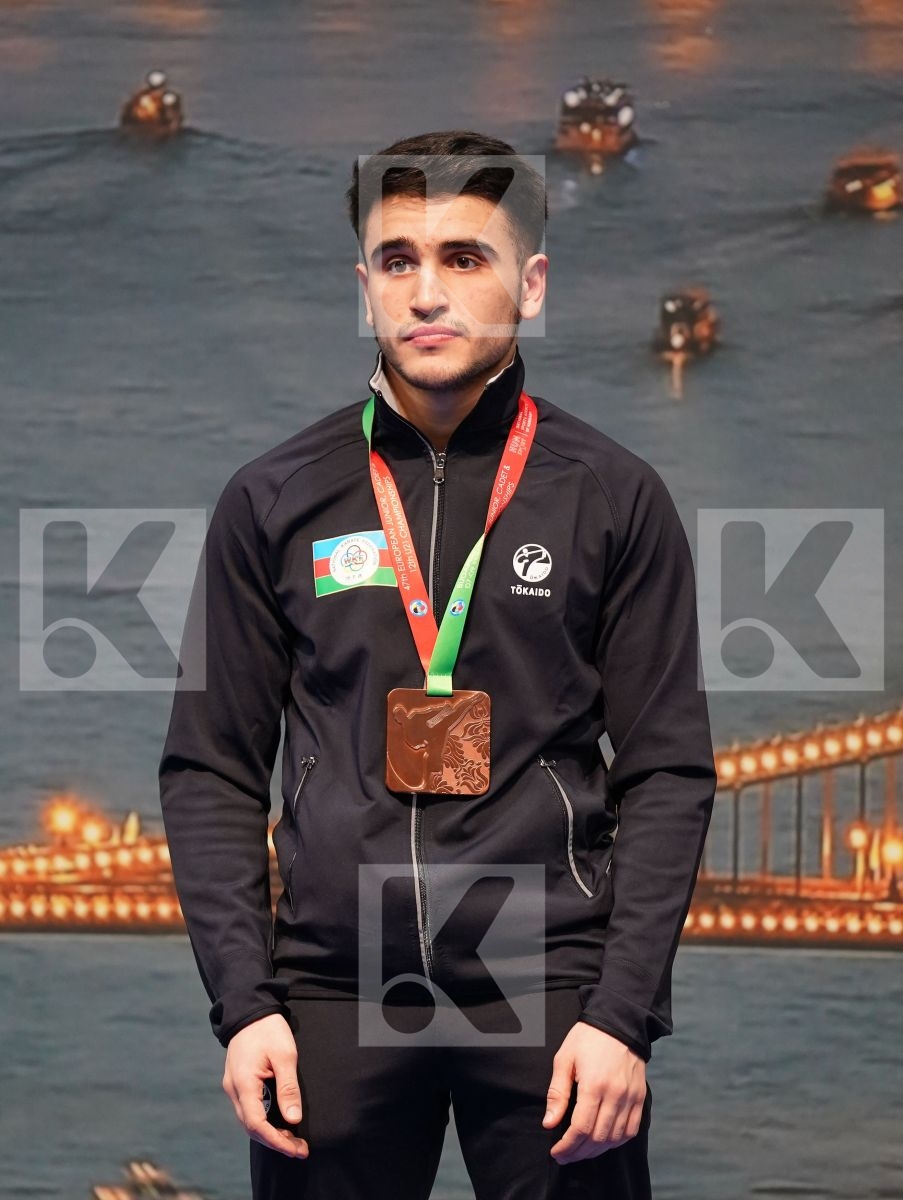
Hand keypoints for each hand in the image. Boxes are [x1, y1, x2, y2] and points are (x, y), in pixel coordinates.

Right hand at [222, 1013, 308, 1158]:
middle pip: (251, 1127)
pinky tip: (280, 1122)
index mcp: (243, 1083)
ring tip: (294, 1140)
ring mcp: (233, 1086)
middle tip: (301, 1149)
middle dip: (276, 1141)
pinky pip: (249, 1109)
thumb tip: (293, 1119)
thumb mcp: (285, 1055)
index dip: (276, 1141)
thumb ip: (288, 1088)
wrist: (249, 1008)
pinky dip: (263, 1120)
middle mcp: (234, 1089)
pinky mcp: (237, 1082)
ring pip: (249, 1120)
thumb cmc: (269, 1029)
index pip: (256, 1124)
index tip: (296, 1149)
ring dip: (270, 1133)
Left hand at [542, 1022, 646, 1163]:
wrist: (619, 1021)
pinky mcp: (640, 1097)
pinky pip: (631, 1130)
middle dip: (579, 1152)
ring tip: (581, 1150)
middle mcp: (615, 1095)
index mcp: (594, 1085)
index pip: (581, 1128)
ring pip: (615, 1138)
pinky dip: (616, 1141)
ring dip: (596, 1150)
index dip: (567, 1146)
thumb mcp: (565, 1059)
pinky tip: (603, 1142)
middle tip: (565, 1155)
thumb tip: (549, 1123)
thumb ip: (557, 1093)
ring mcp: (630, 1097)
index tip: (556, 1152)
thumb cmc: (587, 1038)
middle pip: (598, 1138)